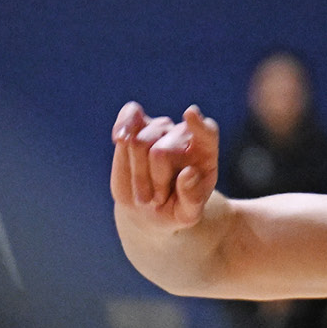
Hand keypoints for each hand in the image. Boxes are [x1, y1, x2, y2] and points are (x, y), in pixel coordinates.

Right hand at [111, 102, 218, 229]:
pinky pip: (130, 114)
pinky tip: (119, 138)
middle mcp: (184, 135)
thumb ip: (192, 197)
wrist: (151, 208)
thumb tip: (188, 173)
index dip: (199, 125)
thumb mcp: (189, 213)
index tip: (190, 115)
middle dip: (154, 181)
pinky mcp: (138, 125)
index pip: (207, 132)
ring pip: (138, 142)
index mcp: (205, 153)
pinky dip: (123, 125)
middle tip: (158, 200)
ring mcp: (161, 128)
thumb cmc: (177, 208)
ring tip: (146, 193)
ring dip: (137, 173)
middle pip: (160, 152)